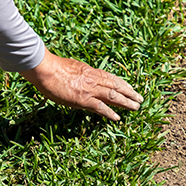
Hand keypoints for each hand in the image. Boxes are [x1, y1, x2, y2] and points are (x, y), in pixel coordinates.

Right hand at [20, 47, 142, 120]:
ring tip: (136, 107)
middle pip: (116, 86)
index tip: (130, 88)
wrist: (45, 69)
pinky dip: (110, 113)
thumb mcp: (70, 67)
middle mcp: (93, 79)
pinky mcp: (83, 99)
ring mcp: (89, 89)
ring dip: (126, 102)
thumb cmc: (52, 68)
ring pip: (113, 96)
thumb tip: (81, 80)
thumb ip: (79, 74)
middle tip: (140, 99)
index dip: (122, 84)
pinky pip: (100, 107)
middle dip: (129, 93)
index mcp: (90, 71)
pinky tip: (117, 118)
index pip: (111, 78)